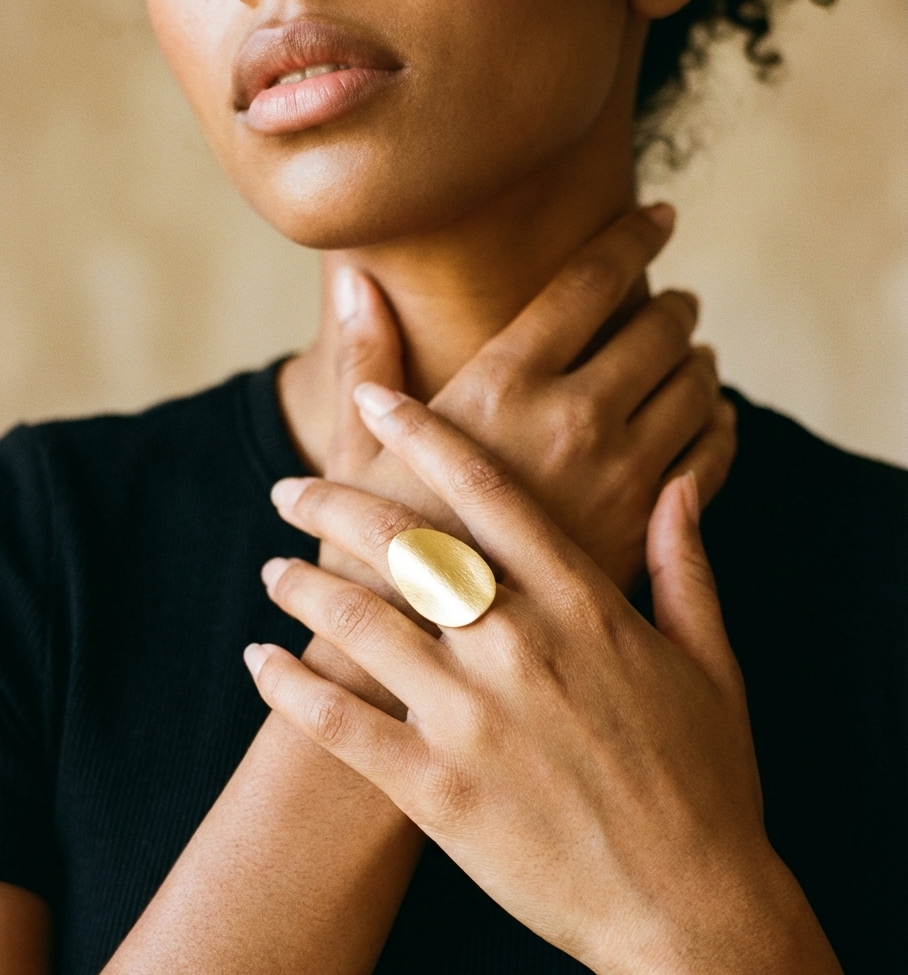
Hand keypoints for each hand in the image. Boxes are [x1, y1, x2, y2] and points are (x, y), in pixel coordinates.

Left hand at [255, 385, 770, 974]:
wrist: (692, 908)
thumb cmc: (707, 781)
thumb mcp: (713, 662)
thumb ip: (688, 565)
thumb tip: (683, 485)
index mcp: (584, 606)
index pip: (486, 493)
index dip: (424, 436)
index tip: (377, 400)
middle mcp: (519, 645)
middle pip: (402, 545)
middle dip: (333, 502)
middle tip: (290, 488)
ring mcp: (471, 719)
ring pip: (358, 623)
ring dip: (302, 586)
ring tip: (272, 569)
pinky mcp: (436, 792)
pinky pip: (339, 726)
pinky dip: (290, 688)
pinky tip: (259, 663)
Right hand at [316, 205, 735, 598]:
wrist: (420, 663)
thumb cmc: (376, 555)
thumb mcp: (359, 455)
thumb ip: (366, 361)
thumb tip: (353, 279)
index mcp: (502, 382)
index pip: (591, 280)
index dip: (630, 237)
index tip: (655, 216)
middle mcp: (571, 417)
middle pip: (658, 325)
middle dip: (671, 302)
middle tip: (674, 299)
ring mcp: (618, 476)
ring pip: (695, 384)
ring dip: (699, 359)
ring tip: (692, 353)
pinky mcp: (643, 531)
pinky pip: (711, 456)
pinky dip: (718, 426)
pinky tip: (709, 420)